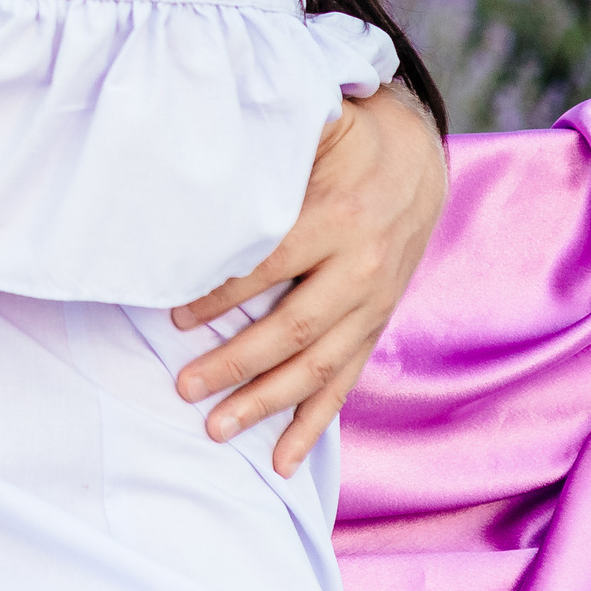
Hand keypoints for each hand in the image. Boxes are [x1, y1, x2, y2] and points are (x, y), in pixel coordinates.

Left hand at [171, 86, 447, 474]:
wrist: (416, 161)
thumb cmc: (346, 141)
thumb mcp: (314, 129)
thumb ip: (268, 143)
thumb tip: (206, 137)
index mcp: (337, 218)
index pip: (268, 267)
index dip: (219, 296)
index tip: (173, 315)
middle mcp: (361, 269)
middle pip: (292, 330)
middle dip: (235, 364)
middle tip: (183, 388)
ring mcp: (372, 306)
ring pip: (318, 368)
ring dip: (266, 404)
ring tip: (218, 428)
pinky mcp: (375, 326)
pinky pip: (343, 383)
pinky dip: (313, 425)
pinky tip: (284, 460)